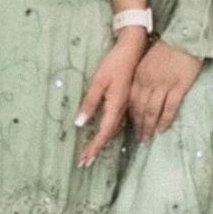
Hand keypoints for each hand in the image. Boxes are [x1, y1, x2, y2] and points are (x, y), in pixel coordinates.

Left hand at [75, 30, 147, 167]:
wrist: (132, 51)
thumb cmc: (114, 64)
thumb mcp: (98, 82)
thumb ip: (90, 103)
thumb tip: (79, 123)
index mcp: (115, 107)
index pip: (103, 133)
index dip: (94, 148)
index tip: (84, 160)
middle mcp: (121, 110)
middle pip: (108, 136)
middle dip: (96, 150)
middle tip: (85, 163)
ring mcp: (124, 106)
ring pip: (113, 131)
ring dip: (102, 142)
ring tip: (92, 153)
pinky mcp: (124, 102)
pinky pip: (116, 123)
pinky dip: (108, 133)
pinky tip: (105, 134)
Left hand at [129, 38, 202, 141]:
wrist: (184, 36)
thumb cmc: (167, 48)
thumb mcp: (149, 61)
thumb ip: (143, 77)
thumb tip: (141, 93)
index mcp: (140, 75)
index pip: (131, 100)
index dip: (130, 115)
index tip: (131, 126)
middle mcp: (149, 81)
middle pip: (140, 108)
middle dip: (138, 125)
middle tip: (139, 138)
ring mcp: (164, 84)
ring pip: (152, 110)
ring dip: (149, 126)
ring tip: (148, 137)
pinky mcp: (179, 86)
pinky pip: (170, 107)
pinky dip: (165, 120)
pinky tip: (163, 128)